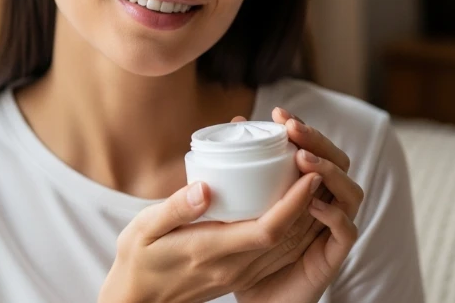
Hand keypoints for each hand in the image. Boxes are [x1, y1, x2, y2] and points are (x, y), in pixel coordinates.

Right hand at [99, 167, 323, 302]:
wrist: (138, 301)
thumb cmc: (138, 260)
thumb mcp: (144, 229)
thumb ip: (175, 208)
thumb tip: (204, 186)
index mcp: (209, 250)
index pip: (266, 230)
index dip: (293, 203)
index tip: (308, 174)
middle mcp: (231, 266)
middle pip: (285, 237)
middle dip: (308, 202)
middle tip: (316, 166)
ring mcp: (238, 274)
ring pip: (286, 247)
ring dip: (306, 216)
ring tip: (313, 180)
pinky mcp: (239, 275)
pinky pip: (278, 254)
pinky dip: (295, 230)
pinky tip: (298, 207)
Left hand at [234, 107, 364, 302]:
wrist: (252, 299)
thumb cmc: (244, 248)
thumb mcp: (236, 202)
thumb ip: (239, 165)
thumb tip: (233, 121)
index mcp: (305, 188)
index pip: (315, 149)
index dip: (303, 128)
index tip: (279, 113)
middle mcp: (325, 203)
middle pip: (339, 162)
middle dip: (318, 141)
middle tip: (292, 129)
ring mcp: (332, 229)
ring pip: (351, 191)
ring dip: (330, 171)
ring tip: (303, 161)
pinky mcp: (333, 256)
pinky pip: (347, 230)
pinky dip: (333, 214)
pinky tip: (312, 204)